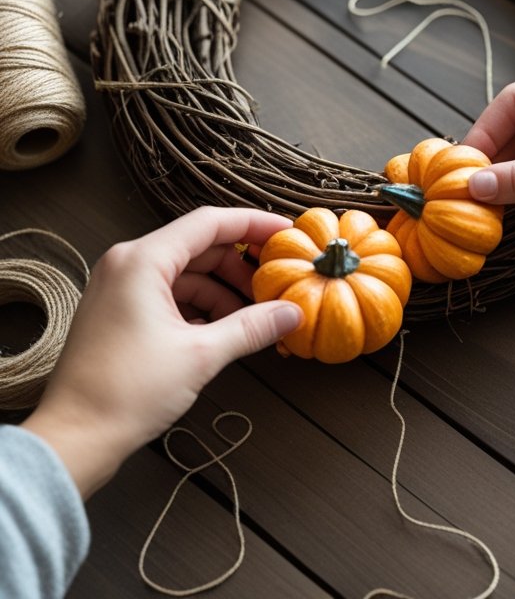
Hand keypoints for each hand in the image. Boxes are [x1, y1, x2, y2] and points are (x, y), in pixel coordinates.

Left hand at [22, 206, 301, 497]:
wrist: (74, 440)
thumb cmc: (126, 393)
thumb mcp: (200, 356)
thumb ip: (251, 327)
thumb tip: (292, 313)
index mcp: (142, 260)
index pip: (209, 223)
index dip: (253, 225)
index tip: (288, 234)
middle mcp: (128, 263)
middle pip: (198, 247)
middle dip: (240, 267)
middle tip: (276, 286)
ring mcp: (120, 287)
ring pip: (185, 273)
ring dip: (222, 291)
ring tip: (255, 318)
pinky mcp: (118, 312)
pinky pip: (168, 294)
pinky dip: (199, 307)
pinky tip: (224, 331)